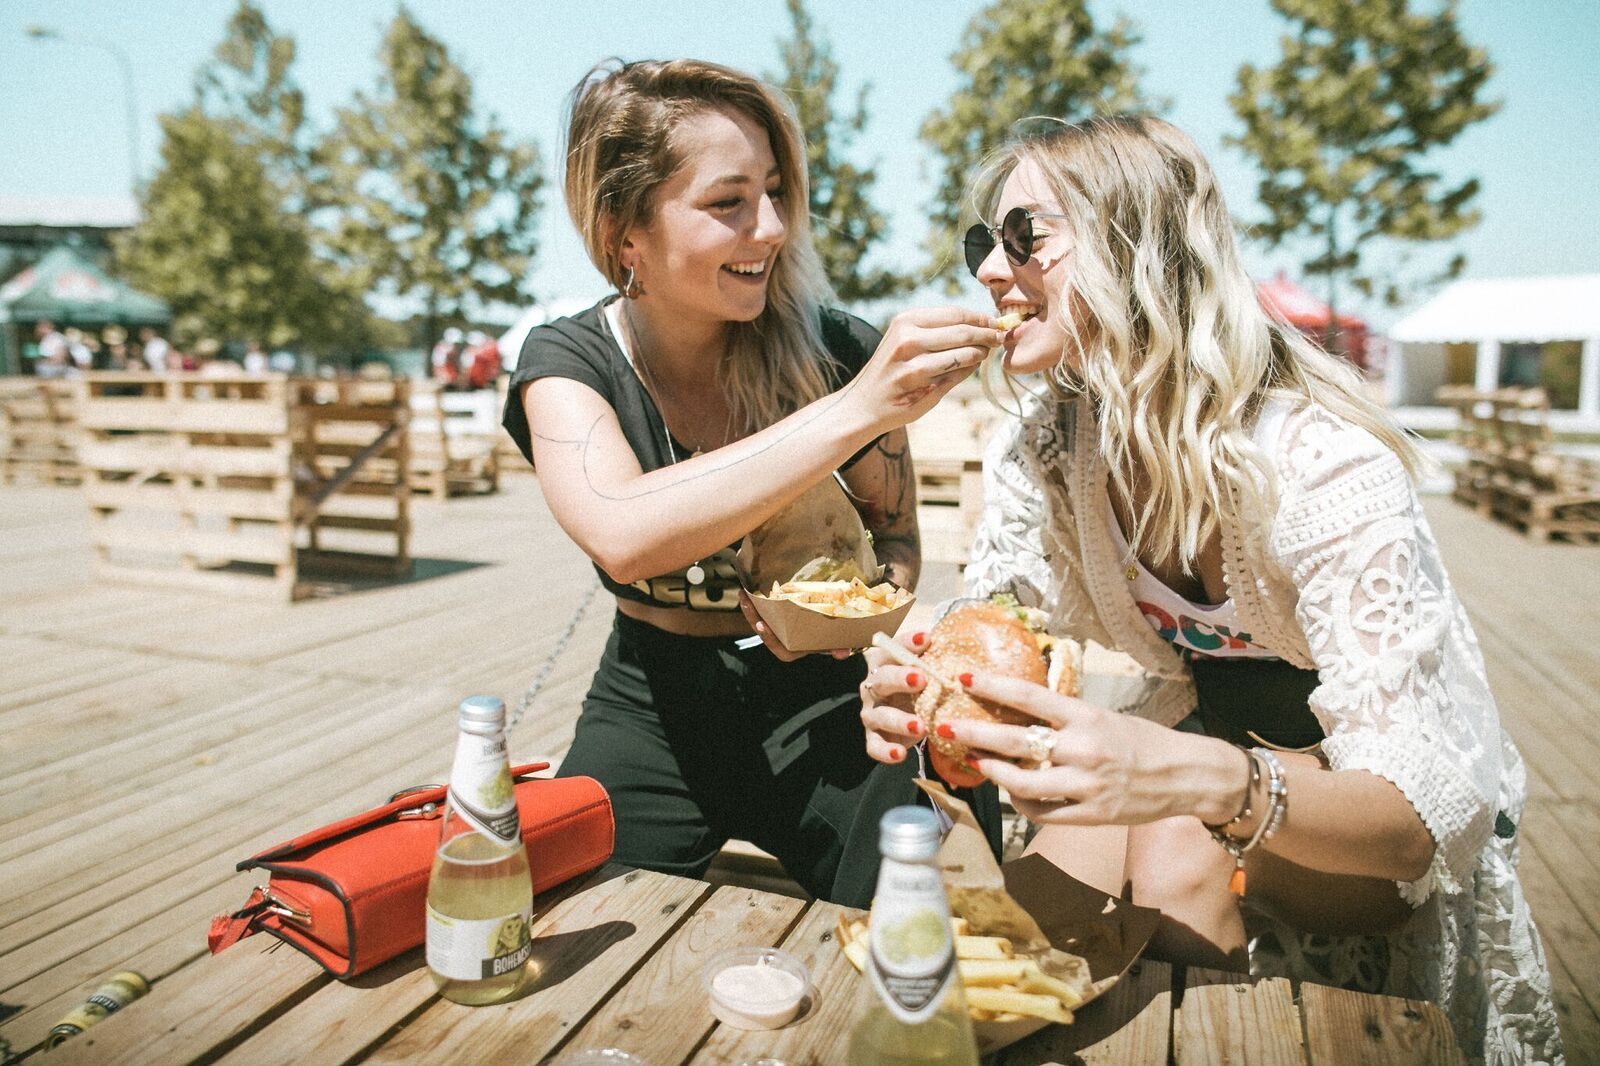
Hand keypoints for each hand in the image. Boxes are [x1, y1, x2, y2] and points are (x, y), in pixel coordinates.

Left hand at [737, 589, 853, 662]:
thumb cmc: (833, 636)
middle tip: (747, 605)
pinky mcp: (775, 617)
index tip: (763, 626)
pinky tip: (748, 589)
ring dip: (750, 609)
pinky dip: (755, 602)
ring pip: (759, 621)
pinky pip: (762, 612)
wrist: (830, 627)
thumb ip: (840, 648)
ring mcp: (777, 629)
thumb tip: (842, 653)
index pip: (779, 649)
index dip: (769, 639)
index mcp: (793, 650)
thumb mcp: (837, 642)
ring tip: (743, 594)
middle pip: (764, 632)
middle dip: (754, 619)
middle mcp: (783, 640)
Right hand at [850, 307, 1001, 433]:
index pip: (954, 313)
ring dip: (980, 353)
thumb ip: (938, 333)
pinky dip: (968, 370)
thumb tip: (980, 328)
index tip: (994, 324)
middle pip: (962, 330)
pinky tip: (970, 368)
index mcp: (906, 321)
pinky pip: (956, 374)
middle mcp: (908, 338)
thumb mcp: (905, 342)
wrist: (863, 404)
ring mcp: (913, 363)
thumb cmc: (891, 371)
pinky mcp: (919, 386)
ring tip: (986, 353)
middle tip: (999, 338)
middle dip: (987, 334)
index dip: (980, 318)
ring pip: (963, 353)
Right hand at [856, 628, 930, 765]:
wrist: (910, 716)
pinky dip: (886, 751)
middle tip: (921, 680)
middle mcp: (873, 686)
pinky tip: (900, 754)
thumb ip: (937, 658)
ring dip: (899, 720)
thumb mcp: (928, 670)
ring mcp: (872, 712)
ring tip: (921, 726)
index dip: (907, 643)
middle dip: (900, 679)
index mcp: (885, 663)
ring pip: (879, 715)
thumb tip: (964, 645)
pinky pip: (874, 746)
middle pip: (882, 679)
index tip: (927, 638)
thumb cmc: (920, 687)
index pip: (892, 648)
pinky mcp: (874, 737)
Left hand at [943, 672, 1247, 826]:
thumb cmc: (1145, 741)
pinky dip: (1022, 804)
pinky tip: (1012, 793)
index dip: (993, 686)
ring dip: (992, 772)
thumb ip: (1067, 718)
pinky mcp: (1093, 815)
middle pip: (1016, 740)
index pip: (1030, 697)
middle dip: (974, 733)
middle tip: (945, 726)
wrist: (1188, 776)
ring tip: (976, 761)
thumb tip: (1021, 711)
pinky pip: (1043, 813)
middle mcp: (1084, 749)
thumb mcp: (1106, 717)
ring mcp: (1087, 785)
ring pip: (1023, 783)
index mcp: (1088, 717)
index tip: (964, 677)